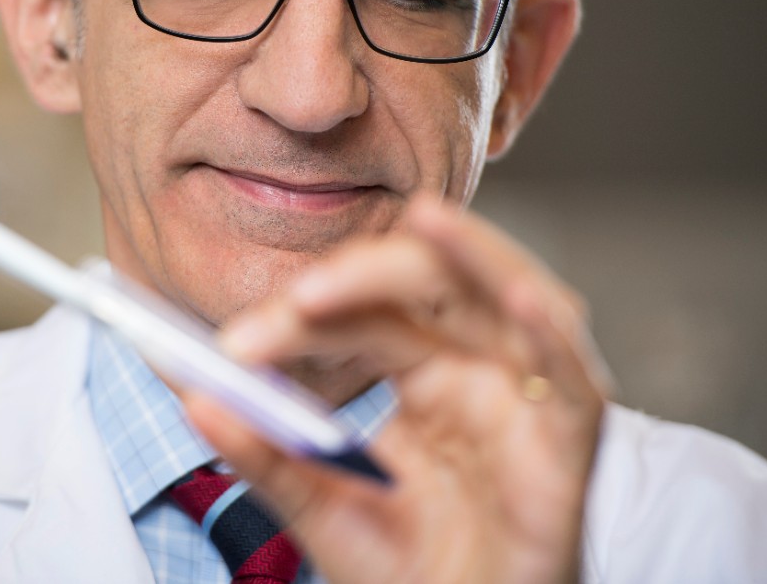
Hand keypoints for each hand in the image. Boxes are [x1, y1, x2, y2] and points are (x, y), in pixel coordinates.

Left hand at [184, 197, 608, 583]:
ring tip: (425, 218)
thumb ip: (265, 453)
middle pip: (434, 283)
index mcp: (425, 373)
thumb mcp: (322, 507)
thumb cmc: (411, 571)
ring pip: (513, 297)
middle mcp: (479, 369)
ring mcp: (527, 399)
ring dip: (471, 255)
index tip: (234, 346)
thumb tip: (193, 397)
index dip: (301, 314)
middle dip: (367, 273)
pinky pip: (573, 380)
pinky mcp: (570, 447)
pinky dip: (552, 336)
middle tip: (299, 298)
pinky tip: (522, 301)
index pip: (362, 312)